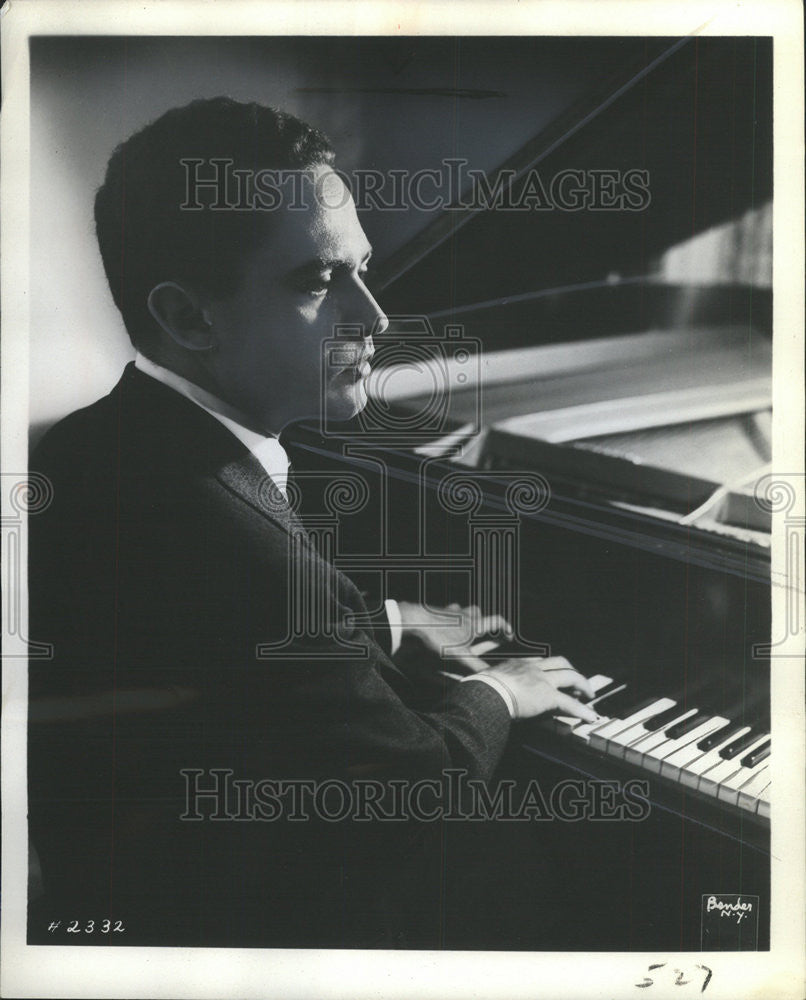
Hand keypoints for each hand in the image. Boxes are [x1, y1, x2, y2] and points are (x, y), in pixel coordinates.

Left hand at [396, 601, 512, 672]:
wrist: (411, 622)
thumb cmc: (436, 638)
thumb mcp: (459, 657)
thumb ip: (476, 668)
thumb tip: (492, 677)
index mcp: (473, 624)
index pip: (496, 621)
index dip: (505, 628)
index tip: (509, 636)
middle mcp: (462, 615)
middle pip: (478, 613)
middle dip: (483, 622)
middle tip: (485, 632)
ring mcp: (447, 611)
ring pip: (462, 610)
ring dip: (465, 618)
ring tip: (464, 629)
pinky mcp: (434, 611)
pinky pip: (445, 612)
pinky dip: (448, 618)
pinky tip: (442, 625)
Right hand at [481, 656, 599, 721]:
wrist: (485, 693)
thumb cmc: (480, 689)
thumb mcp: (486, 680)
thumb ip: (491, 682)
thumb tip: (478, 689)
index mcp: (518, 664)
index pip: (541, 662)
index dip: (551, 668)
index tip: (555, 675)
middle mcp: (533, 668)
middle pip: (560, 662)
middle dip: (572, 670)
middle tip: (578, 682)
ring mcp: (542, 680)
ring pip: (571, 677)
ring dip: (583, 685)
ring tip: (589, 695)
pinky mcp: (548, 696)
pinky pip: (570, 703)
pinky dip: (582, 710)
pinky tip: (590, 716)